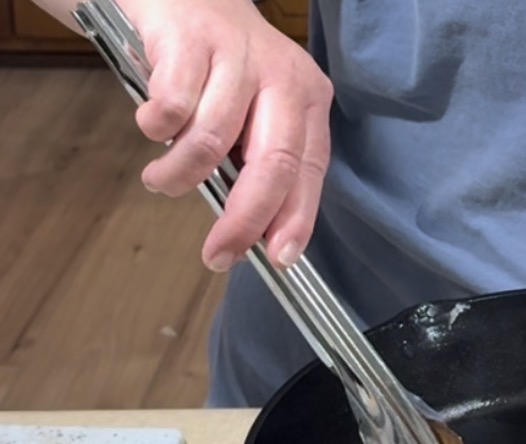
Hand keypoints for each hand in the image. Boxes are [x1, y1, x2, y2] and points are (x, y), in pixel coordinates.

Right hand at [120, 0, 332, 270]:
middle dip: (244, 219)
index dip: (295, 219)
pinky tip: (151, 126)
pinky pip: (172, 106)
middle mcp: (282, 75)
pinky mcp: (189, 37)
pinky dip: (156, 128)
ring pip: (213, 139)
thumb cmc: (218, 68)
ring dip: (180, 175)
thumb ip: (259, 161)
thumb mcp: (254, 110)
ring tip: (161, 179)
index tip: (279, 260)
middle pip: (273, 163)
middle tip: (216, 254)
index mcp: (308, 98)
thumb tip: (256, 235)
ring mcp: (237, 53)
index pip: (309, 170)